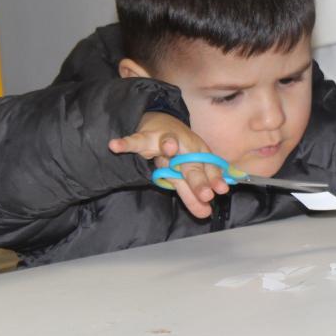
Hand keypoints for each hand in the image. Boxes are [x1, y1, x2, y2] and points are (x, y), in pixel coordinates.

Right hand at [108, 112, 228, 218]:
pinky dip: (124, 143)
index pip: (207, 171)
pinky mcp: (144, 138)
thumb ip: (193, 194)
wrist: (160, 122)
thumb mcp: (187, 171)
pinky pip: (134, 141)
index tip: (220, 191)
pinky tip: (114, 146)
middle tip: (206, 194)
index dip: (213, 181)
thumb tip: (205, 214)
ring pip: (167, 142)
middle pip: (190, 165)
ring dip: (168, 144)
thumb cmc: (178, 152)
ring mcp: (163, 142)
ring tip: (170, 148)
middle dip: (197, 180)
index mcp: (196, 158)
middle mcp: (183, 150)